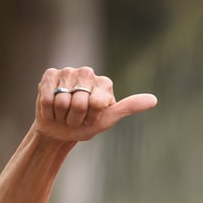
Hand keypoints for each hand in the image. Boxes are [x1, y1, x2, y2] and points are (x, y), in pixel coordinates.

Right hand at [34, 66, 157, 142]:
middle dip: (76, 117)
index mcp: (105, 83)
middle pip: (80, 102)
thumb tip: (154, 100)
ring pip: (62, 101)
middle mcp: (87, 73)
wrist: (60, 130)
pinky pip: (48, 97)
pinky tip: (52, 108)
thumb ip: (130, 107)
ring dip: (62, 114)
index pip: (97, 103)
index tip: (92, 117)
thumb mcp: (108, 119)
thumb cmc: (86, 125)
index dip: (92, 116)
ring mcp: (67, 72)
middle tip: (76, 116)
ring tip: (65, 112)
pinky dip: (49, 110)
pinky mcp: (50, 75)